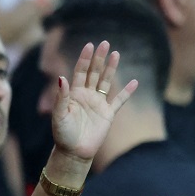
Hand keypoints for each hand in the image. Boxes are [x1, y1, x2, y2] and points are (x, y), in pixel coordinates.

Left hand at [50, 41, 138, 161]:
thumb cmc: (63, 134)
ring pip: (106, 82)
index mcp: (73, 93)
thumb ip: (61, 96)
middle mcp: (86, 95)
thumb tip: (61, 77)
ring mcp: (98, 103)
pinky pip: (119, 100)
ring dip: (111, 68)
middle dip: (99, 58)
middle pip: (94, 72)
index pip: (80, 72)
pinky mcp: (108, 114)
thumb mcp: (59, 114)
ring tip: (116, 53)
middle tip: (104, 43)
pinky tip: (135, 81)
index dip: (84, 59)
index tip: (89, 45)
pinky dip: (127, 91)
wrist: (74, 151)